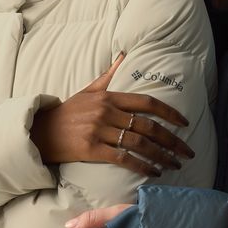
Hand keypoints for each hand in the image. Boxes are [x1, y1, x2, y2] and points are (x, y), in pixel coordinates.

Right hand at [29, 54, 194, 177]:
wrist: (40, 131)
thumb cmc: (67, 112)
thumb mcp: (88, 90)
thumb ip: (109, 75)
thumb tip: (124, 54)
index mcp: (108, 96)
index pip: (146, 102)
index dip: (169, 112)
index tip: (185, 123)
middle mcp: (105, 111)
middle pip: (148, 125)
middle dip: (172, 140)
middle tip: (187, 151)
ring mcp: (98, 130)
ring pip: (139, 143)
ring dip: (161, 156)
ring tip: (175, 164)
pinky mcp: (91, 149)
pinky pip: (123, 158)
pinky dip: (141, 166)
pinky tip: (154, 172)